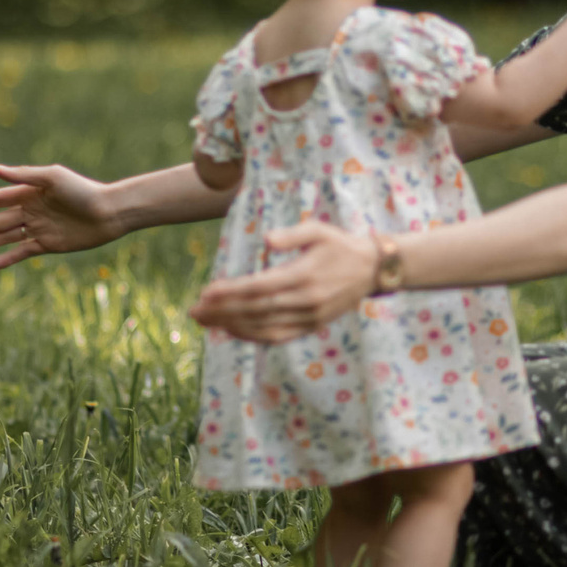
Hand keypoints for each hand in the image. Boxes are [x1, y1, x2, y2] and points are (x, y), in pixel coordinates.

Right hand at [0, 163, 119, 269]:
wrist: (110, 212)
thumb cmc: (83, 190)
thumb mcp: (54, 178)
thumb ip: (24, 175)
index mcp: (28, 192)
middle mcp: (29, 210)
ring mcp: (37, 228)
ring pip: (2, 238)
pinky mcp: (48, 244)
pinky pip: (21, 252)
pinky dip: (5, 259)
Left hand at [187, 221, 375, 340]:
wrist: (373, 269)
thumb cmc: (340, 244)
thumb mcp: (320, 230)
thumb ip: (293, 234)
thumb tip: (267, 240)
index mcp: (305, 275)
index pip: (260, 287)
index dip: (232, 292)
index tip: (207, 291)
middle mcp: (306, 300)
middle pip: (256, 309)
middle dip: (222, 311)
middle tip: (194, 309)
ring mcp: (310, 317)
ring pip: (264, 326)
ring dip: (231, 325)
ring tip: (205, 321)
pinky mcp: (312, 326)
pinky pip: (278, 335)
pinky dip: (253, 335)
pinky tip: (232, 330)